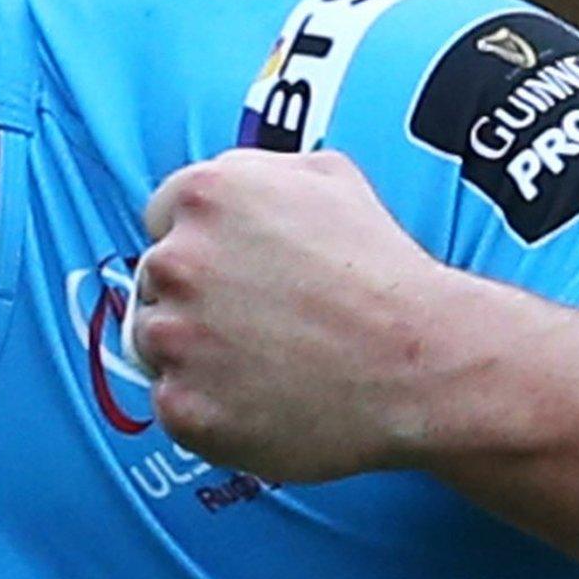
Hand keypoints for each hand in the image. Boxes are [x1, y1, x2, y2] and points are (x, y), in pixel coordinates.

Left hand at [130, 149, 470, 481]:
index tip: (238, 272)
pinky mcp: (181, 406)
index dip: (204, 247)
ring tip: (265, 361)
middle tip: (262, 322)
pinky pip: (173, 403)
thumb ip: (255, 171)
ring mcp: (174, 337)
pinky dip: (208, 407)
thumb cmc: (383, 271)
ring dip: (193, 352)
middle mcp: (176, 260)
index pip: (160, 219)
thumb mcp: (328, 177)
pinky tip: (261, 399)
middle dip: (195, 298)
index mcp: (204, 196)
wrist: (424, 364)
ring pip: (154, 343)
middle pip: (153, 282)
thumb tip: (222, 183)